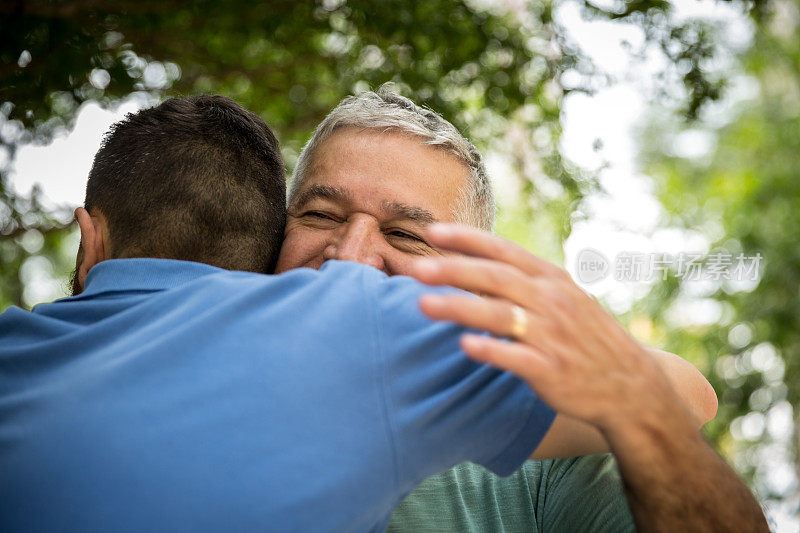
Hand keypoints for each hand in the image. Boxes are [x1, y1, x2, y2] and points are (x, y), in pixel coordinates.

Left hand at [410, 223, 683, 432]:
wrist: (631, 384)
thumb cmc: (585, 337)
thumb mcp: (563, 297)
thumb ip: (522, 280)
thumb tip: (473, 265)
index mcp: (551, 278)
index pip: (503, 251)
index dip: (467, 240)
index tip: (432, 232)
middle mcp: (551, 300)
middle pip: (495, 278)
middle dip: (453, 270)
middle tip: (415, 268)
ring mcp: (552, 334)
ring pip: (499, 315)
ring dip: (459, 308)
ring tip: (422, 304)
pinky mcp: (552, 369)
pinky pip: (517, 357)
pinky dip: (491, 349)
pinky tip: (464, 345)